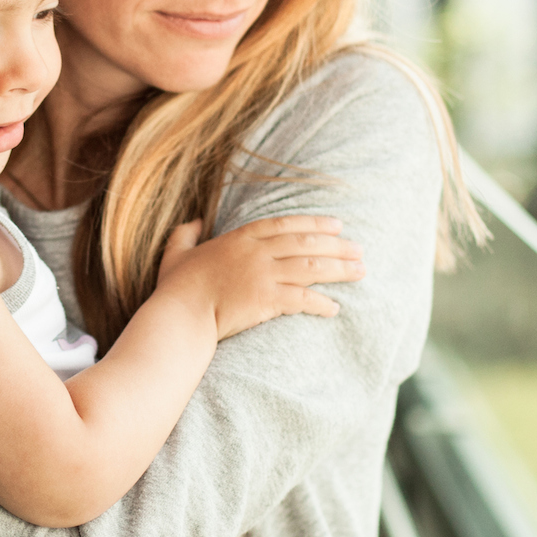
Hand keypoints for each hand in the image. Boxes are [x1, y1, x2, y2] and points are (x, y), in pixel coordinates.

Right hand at [155, 216, 364, 340]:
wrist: (180, 315)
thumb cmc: (176, 289)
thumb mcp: (176, 253)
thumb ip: (185, 234)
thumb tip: (194, 221)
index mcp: (239, 239)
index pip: (285, 224)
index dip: (313, 223)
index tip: (337, 225)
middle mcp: (256, 252)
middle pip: (306, 243)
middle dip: (337, 245)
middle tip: (359, 249)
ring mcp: (264, 275)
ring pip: (311, 267)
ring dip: (339, 269)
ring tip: (360, 271)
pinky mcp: (267, 299)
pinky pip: (303, 298)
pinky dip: (322, 303)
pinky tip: (335, 308)